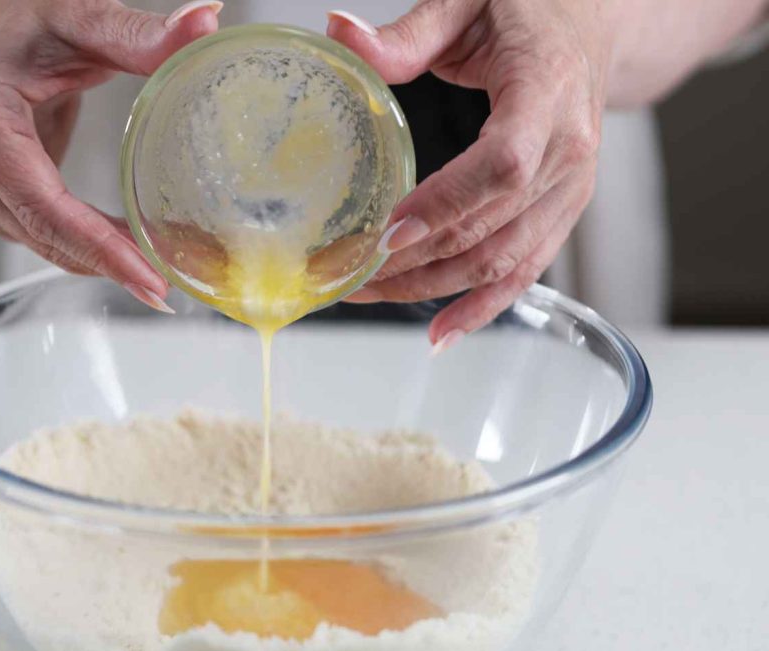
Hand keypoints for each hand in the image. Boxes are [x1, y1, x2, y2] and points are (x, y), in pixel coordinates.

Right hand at [0, 0, 222, 311]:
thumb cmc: (18, 13)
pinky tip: (122, 244)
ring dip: (96, 256)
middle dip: (108, 263)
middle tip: (169, 286)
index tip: (149, 280)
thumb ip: (140, 31)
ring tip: (156, 264)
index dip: (98, 248)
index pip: (42, 202)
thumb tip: (207, 21)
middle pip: (42, 232)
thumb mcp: (79, 15)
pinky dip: (80, 242)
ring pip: (38, 240)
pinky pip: (35, 231)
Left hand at [328, 1, 610, 348]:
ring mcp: (571, 189)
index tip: (388, 234)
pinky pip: (525, 271)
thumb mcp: (468, 2)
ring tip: (373, 297)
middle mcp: (568, 152)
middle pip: (490, 227)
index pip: (500, 165)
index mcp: (546, 94)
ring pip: (503, 260)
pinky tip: (440, 331)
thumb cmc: (532, 7)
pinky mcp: (564, 212)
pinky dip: (483, 307)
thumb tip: (338, 32)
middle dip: (416, 262)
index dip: (445, 205)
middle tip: (350, 274)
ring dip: (435, 289)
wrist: (597, 21)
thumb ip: (407, 33)